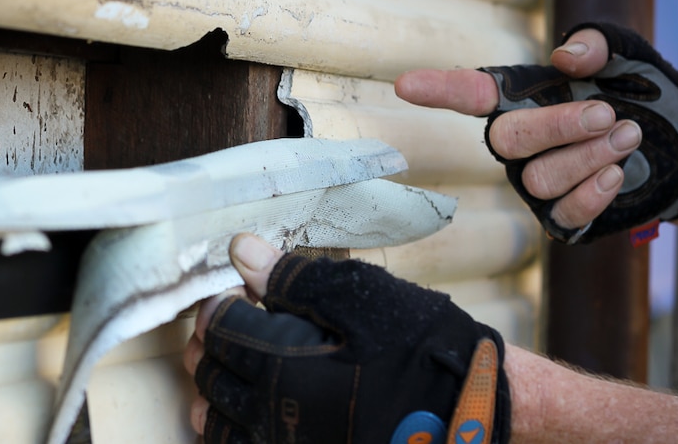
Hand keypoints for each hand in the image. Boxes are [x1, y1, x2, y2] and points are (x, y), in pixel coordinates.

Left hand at [184, 234, 510, 443]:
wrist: (467, 409)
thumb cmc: (419, 346)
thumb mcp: (362, 297)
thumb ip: (293, 278)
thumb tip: (240, 251)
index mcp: (284, 367)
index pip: (220, 327)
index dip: (221, 301)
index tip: (237, 289)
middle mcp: (274, 415)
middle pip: (210, 373)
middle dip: (209, 340)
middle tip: (231, 319)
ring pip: (213, 420)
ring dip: (210, 385)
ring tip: (230, 362)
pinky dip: (228, 426)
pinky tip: (243, 407)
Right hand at [395, 23, 677, 243]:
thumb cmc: (638, 95)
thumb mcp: (625, 56)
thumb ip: (595, 44)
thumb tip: (566, 58)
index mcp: (522, 99)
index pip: (471, 94)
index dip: (439, 90)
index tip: (404, 85)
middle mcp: (520, 145)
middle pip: (507, 141)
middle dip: (556, 127)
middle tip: (605, 116)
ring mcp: (536, 183)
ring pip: (540, 179)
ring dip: (589, 157)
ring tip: (627, 137)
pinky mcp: (563, 218)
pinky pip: (562, 213)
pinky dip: (592, 193)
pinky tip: (615, 173)